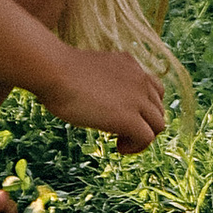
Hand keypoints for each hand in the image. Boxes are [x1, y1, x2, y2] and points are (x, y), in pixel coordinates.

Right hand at [38, 44, 164, 154]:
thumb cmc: (56, 71)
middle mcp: (139, 79)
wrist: (54, 71)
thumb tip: (92, 95)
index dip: (143, 107)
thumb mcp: (88, 71)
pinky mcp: (129, 117)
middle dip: (143, 123)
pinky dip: (136, 147)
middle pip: (159, 109)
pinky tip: (118, 147)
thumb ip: (101, 80)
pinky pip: (147, 138)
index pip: (154, 89)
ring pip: (158, 125)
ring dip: (142, 136)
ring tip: (119, 141)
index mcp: (129, 64)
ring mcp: (137, 98)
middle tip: (120, 132)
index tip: (122, 115)